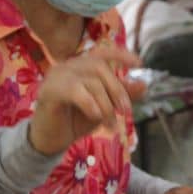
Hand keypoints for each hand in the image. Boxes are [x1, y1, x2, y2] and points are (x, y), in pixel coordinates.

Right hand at [28, 42, 143, 154]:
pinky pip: (75, 90)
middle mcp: (68, 66)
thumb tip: (143, 84)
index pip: (102, 53)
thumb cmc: (76, 121)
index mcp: (81, 67)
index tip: (139, 63)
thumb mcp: (104, 108)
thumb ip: (122, 95)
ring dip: (105, 104)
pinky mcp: (48, 90)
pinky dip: (90, 103)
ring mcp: (56, 76)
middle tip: (125, 111)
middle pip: (99, 67)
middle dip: (117, 89)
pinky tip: (96, 116)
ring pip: (90, 81)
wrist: (51, 141)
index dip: (121, 55)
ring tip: (110, 124)